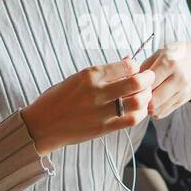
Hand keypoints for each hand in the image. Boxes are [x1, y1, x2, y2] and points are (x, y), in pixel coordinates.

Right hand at [21, 56, 155, 156]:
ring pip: (137, 102)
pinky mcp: (103, 128)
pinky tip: (137, 109)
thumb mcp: (76, 78)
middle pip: (136, 83)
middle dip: (148, 78)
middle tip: (149, 78)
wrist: (42, 126)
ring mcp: (101, 112)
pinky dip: (139, 113)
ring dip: (146, 96)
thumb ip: (103, 72)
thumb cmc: (58, 99)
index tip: (136, 68)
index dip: (136, 66)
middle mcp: (97, 92)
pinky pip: (131, 120)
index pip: (126, 66)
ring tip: (144, 94)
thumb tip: (128, 62)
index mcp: (89, 75)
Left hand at [136, 41, 190, 119]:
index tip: (131, 84)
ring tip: (142, 98)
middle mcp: (178, 78)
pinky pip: (163, 112)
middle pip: (153, 99)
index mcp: (169, 62)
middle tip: (134, 94)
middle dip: (140, 99)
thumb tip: (127, 79)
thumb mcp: (159, 53)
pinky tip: (151, 103)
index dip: (136, 86)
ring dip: (146, 107)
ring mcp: (182, 92)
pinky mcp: (183, 101)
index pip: (148, 82)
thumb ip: (143, 66)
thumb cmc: (176, 55)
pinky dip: (154, 110)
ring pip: (157, 109)